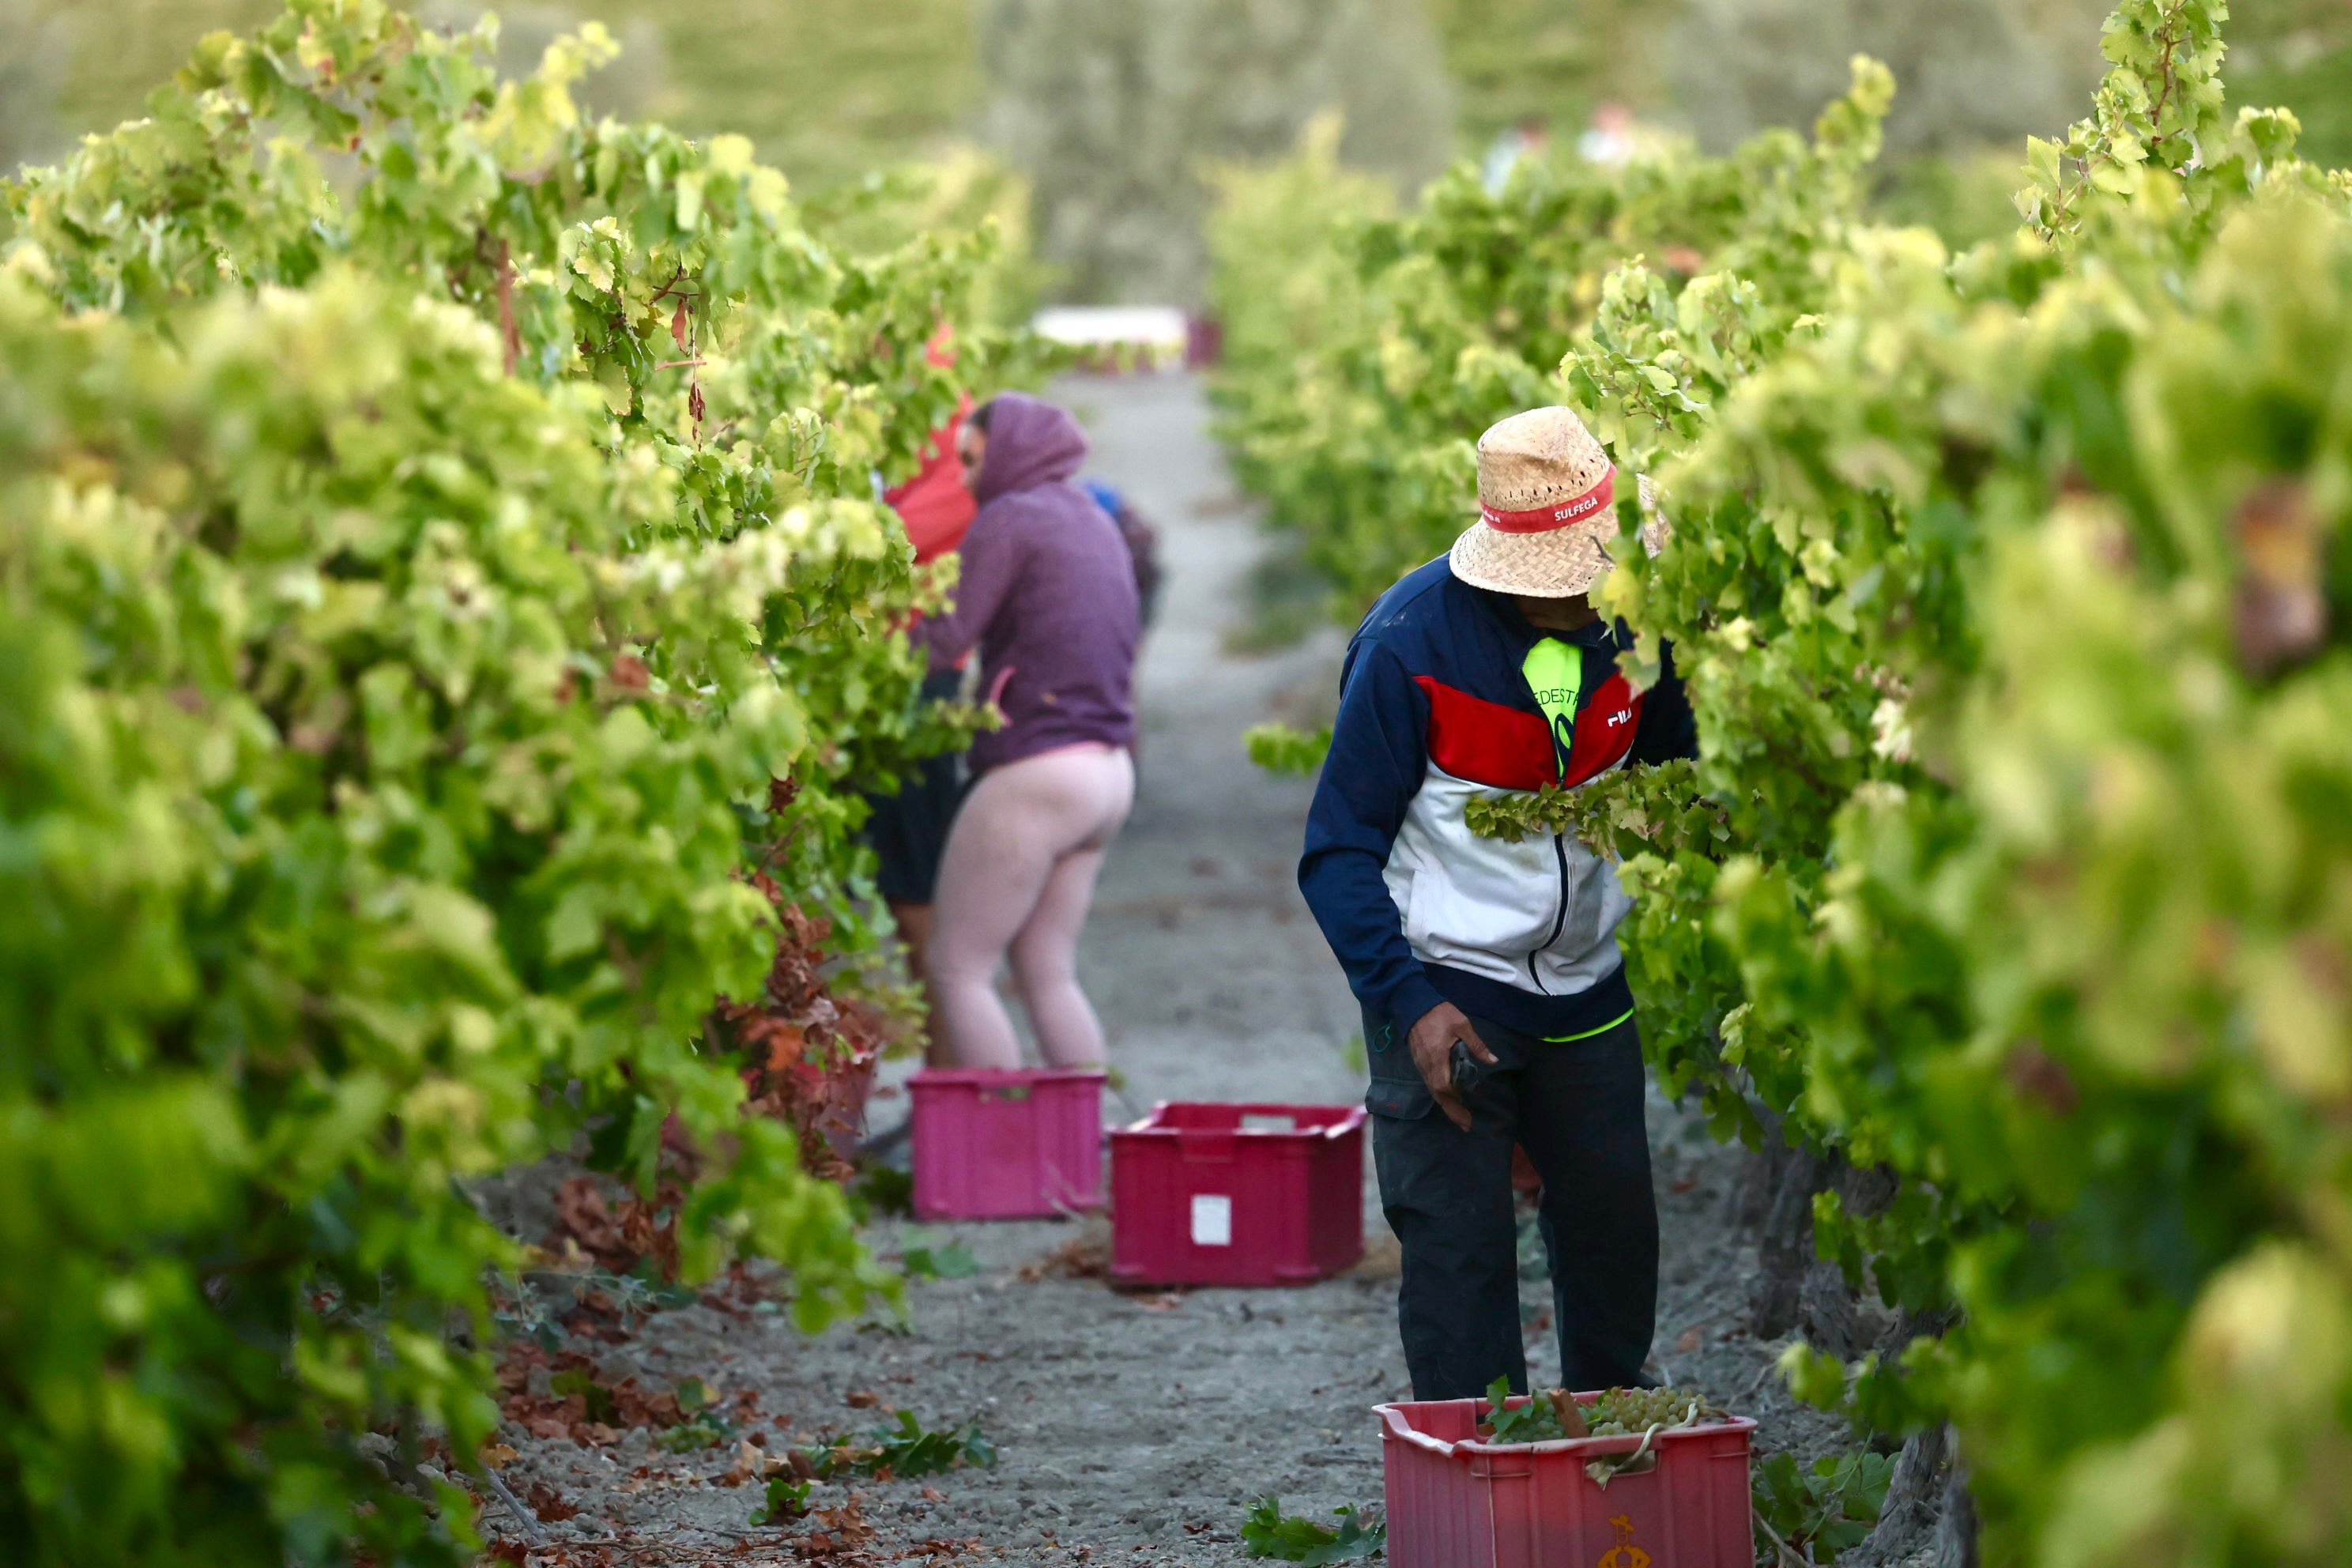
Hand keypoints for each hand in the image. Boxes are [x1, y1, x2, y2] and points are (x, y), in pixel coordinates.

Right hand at [1407, 1002, 1495, 1130]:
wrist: (1413, 1004)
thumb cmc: (1439, 1014)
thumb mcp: (1462, 1025)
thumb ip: (1477, 1045)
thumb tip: (1493, 1061)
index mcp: (1437, 1058)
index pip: (1444, 1088)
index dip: (1456, 1104)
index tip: (1467, 1118)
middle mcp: (1426, 1066)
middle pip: (1438, 1094)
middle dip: (1452, 1111)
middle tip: (1466, 1124)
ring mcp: (1421, 1065)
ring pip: (1433, 1090)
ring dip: (1446, 1103)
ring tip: (1460, 1115)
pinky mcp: (1420, 1062)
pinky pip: (1430, 1082)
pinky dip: (1440, 1093)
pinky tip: (1450, 1096)